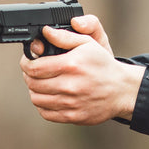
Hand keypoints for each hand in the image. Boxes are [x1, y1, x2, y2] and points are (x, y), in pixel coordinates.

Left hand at [20, 18, 144, 124]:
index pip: (34, 67)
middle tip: (34, 72)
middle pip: (32, 83)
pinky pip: (46, 113)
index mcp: (71, 65)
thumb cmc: (104, 66)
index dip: (26, 63)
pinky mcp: (73, 116)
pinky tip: (50, 96)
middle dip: (29, 76)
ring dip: (35, 90)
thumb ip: (64, 36)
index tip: (28, 61)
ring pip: (36, 99)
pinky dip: (43, 105)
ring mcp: (71, 103)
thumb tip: (45, 32)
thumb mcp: (88, 43)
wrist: (122, 90)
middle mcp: (70, 86)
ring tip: (42, 84)